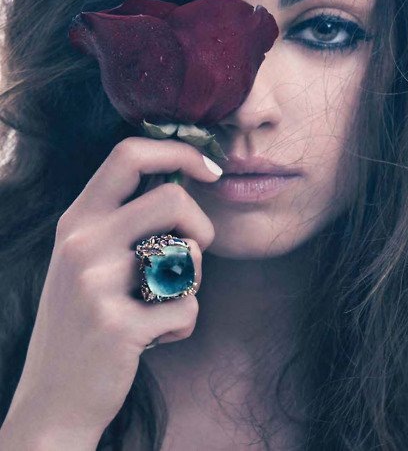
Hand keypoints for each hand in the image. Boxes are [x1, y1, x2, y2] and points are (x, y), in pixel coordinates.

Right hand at [1, 138, 220, 446]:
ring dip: (194, 282)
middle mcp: (83, 243)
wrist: (54, 398)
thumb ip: (125, 219)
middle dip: (202, 226)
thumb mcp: (88, 258)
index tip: (210, 168)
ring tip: (164, 303)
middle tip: (192, 254)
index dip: (179, 152)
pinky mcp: (118, 326)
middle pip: (173, 199)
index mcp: (78, 219)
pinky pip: (187, 309)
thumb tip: (185, 183)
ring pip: (188, 254)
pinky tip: (153, 338)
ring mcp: (96, 284)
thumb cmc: (86, 320)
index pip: (129, 154)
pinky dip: (183, 325)